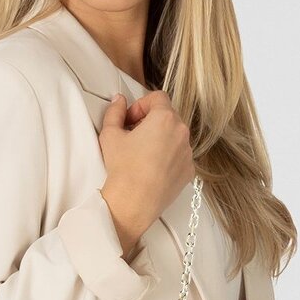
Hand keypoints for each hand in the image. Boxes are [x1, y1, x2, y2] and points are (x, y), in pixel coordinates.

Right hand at [98, 91, 195, 257]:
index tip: (130, 119)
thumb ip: (114, 111)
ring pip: (175, 136)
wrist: (134, 202)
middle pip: (168, 116)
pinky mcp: (189, 171)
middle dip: (150, 121)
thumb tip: (119, 101)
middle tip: (133, 135)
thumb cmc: (123, 168)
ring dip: (160, 138)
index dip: (141, 105)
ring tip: (142, 154)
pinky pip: (179, 156)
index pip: (157, 97)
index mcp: (165, 118)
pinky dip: (168, 157)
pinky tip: (152, 168)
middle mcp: (181, 132)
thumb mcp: (110, 134)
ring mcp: (188, 153)